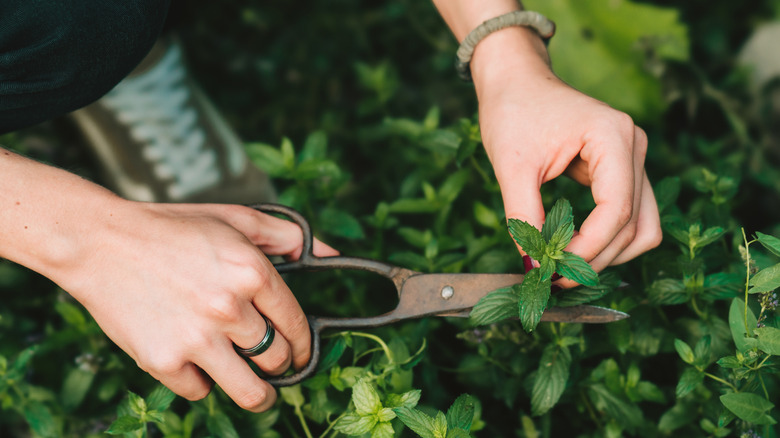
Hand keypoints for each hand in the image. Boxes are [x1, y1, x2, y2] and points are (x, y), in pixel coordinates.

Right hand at [58, 201, 336, 410]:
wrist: (99, 242)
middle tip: (277, 364)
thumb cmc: (172, 228)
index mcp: (251, 272)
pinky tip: (196, 364)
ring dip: (261, 394)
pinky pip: (200, 391)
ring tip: (261, 392)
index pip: (297, 324)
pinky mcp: (163, 361)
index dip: (305, 343)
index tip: (301, 351)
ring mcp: (196, 338)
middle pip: (279, 359)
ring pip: (251, 391)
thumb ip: (287, 236)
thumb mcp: (235, 218)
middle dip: (283, 364)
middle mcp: (229, 308)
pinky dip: (202, 382)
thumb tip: (331, 254)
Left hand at [473, 37, 661, 286]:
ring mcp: (633, 158)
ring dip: (607, 255)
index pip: (616, 210)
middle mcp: (634, 146)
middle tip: (554, 278)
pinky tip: (574, 250)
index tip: (554, 270)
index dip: (588, 249)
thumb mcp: (511, 166)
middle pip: (634, 225)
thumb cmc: (512, 112)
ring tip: (565, 269)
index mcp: (612, 137)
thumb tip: (534, 263)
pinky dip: (606, 240)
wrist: (516, 82)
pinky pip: (628, 217)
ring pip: (641, 227)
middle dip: (596, 258)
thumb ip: (523, 215)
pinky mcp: (623, 170)